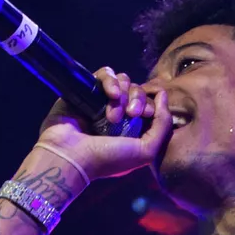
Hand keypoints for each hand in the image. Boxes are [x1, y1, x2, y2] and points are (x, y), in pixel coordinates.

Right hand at [34, 69, 170, 183]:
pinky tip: (109, 94)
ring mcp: (100, 101)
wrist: (71, 157)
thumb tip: (163, 95)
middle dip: (138, 99)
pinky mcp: (85, 90)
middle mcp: (117, 113)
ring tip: (113, 113)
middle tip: (130, 114)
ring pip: (122, 80)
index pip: (149, 104)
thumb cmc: (108, 160)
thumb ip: (163, 125)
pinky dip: (110, 80)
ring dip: (122, 93)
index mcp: (131, 127)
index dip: (152, 105)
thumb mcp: (146, 151)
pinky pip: (104, 73)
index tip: (145, 115)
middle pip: (137, 90)